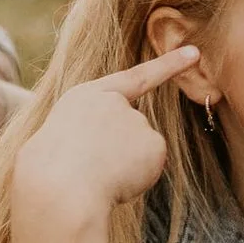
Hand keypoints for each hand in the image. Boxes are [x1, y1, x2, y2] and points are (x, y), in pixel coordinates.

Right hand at [12, 45, 202, 228]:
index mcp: (85, 97)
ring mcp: (138, 121)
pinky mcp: (155, 143)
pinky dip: (136, 179)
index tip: (194, 53)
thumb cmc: (49, 173)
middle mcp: (116, 103)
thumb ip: (94, 133)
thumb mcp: (60, 138)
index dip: (167, 65)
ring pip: (138, 152)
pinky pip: (149, 167)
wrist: (59, 189)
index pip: (133, 78)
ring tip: (93, 176)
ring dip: (122, 167)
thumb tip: (126, 152)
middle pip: (130, 130)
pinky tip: (114, 182)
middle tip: (85, 168)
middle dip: (115, 153)